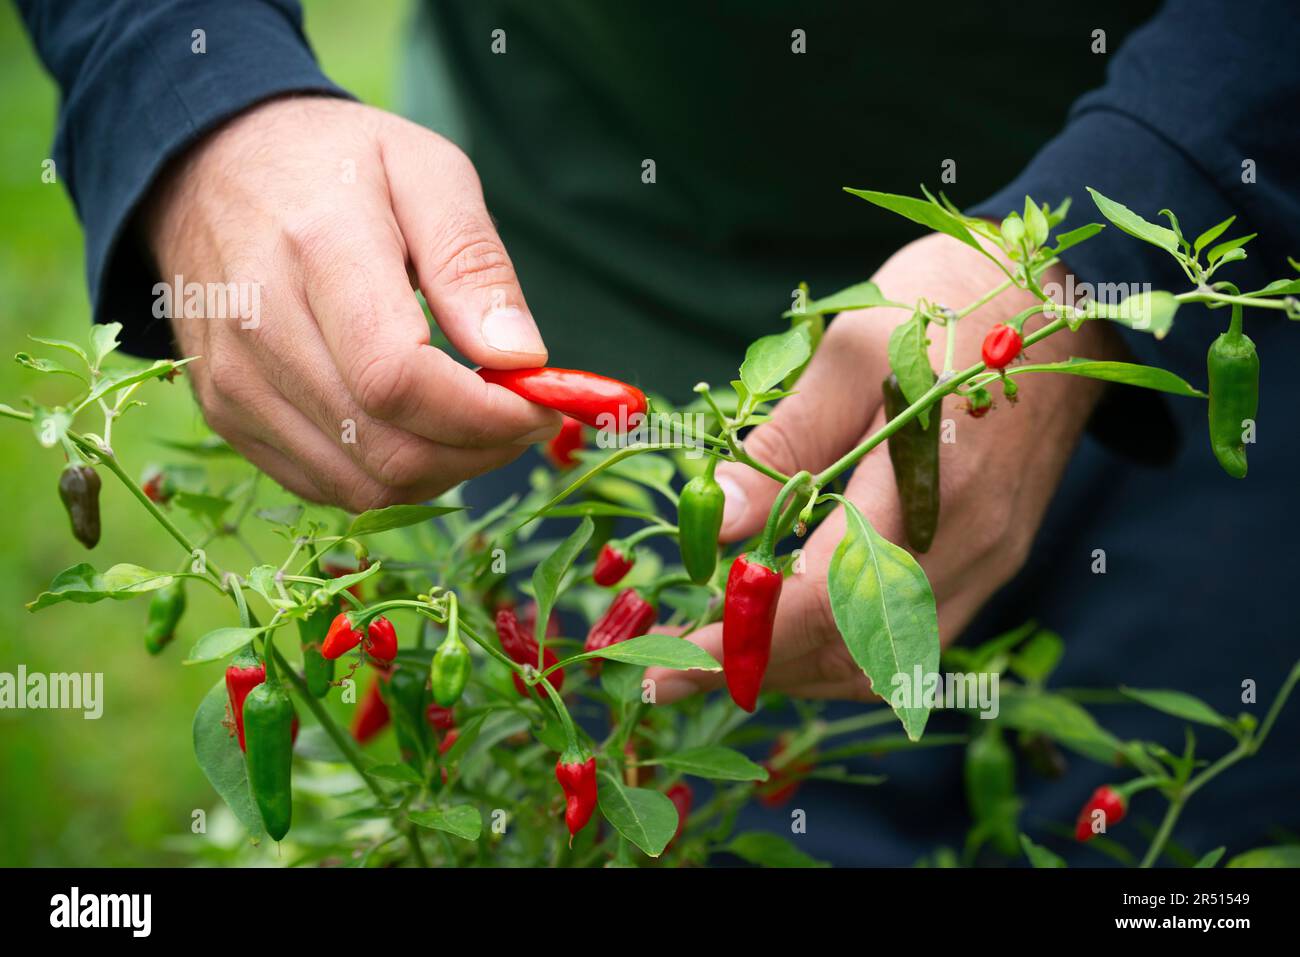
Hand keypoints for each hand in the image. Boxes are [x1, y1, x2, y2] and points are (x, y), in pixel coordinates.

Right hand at [144, 96, 560, 509]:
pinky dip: (393, 475)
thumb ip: (473, 264)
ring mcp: (235, 383)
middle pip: (387, 448)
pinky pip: (329, 486)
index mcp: (317, 250)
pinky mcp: (227, 418)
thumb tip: (521, 359)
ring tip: (475, 421)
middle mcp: (261, 329)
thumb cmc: (334, 164)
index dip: (484, 415)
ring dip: (443, 470)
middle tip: (521, 416)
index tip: (538, 403)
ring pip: (363, 484)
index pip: (398, 380)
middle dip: (479, 451)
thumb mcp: (426, 172)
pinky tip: (420, 429)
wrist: (208, 170)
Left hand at [650, 231, 1121, 701]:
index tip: (666, 662)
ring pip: (884, 661)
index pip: (821, 605)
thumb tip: (716, 524)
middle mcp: (966, 543)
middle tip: (673, 671)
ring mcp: (989, 558)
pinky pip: (914, 637)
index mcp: (926, 487)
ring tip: (725, 654)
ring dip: (799, 672)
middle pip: (850, 654)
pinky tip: (796, 629)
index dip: (739, 642)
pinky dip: (846, 651)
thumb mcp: (848, 353)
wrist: (1062, 298)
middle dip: (756, 671)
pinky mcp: (995, 558)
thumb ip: (783, 445)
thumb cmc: (946, 306)